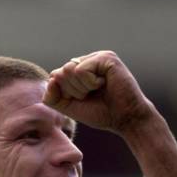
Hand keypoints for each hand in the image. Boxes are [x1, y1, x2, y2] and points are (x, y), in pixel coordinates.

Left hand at [43, 51, 160, 135]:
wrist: (125, 119)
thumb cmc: (100, 113)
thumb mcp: (69, 107)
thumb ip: (53, 97)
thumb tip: (50, 79)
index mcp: (78, 70)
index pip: (55, 77)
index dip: (64, 93)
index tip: (83, 100)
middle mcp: (87, 61)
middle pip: (60, 73)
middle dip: (73, 91)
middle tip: (92, 95)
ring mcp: (96, 57)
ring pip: (69, 70)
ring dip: (81, 88)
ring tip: (98, 90)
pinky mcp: (106, 57)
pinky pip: (81, 70)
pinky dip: (90, 83)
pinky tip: (104, 84)